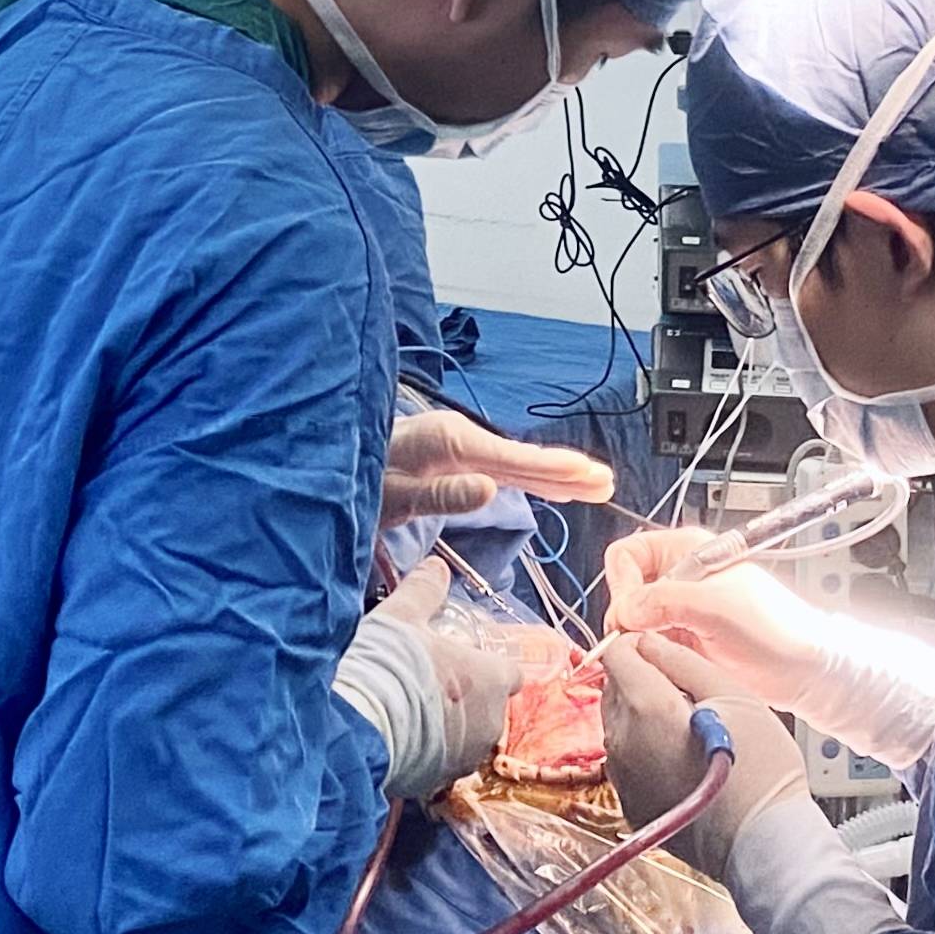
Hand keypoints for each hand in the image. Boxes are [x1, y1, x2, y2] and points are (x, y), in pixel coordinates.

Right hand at [345, 554, 522, 799]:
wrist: (360, 723)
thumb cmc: (390, 663)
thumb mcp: (403, 616)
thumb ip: (424, 590)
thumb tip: (437, 565)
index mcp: (492, 680)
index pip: (511, 674)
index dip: (491, 668)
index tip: (467, 663)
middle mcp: (490, 722)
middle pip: (490, 709)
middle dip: (467, 700)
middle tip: (428, 684)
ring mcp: (466, 757)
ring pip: (466, 740)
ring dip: (447, 728)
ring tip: (409, 713)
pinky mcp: (439, 782)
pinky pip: (440, 764)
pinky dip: (426, 753)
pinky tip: (397, 739)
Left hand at [380, 406, 614, 526]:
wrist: (325, 462)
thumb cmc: (357, 478)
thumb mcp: (394, 494)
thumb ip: (441, 494)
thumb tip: (489, 490)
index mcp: (449, 442)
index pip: (514, 459)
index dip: (555, 469)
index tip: (591, 474)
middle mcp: (460, 438)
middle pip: (523, 459)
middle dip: (567, 471)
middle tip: (608, 482)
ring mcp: (458, 446)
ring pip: (517, 464)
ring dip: (556, 474)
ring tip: (595, 484)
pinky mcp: (454, 457)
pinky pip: (502, 468)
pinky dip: (532, 476)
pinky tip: (552, 485)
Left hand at [593, 634, 807, 878]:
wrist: (763, 843)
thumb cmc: (761, 770)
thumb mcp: (735, 696)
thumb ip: (683, 661)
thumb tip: (648, 642)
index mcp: (645, 706)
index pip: (616, 652)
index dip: (639, 645)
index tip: (664, 655)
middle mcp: (622, 739)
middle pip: (614, 687)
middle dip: (642, 681)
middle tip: (686, 695)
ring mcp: (621, 775)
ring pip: (618, 724)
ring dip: (643, 717)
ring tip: (688, 730)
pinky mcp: (629, 802)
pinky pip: (627, 760)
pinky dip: (646, 752)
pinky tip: (683, 761)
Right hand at [602, 532, 838, 708]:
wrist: (804, 672)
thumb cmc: (777, 630)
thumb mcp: (717, 607)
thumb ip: (665, 601)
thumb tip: (623, 610)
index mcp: (686, 551)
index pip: (626, 554)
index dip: (622, 583)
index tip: (631, 613)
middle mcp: (679, 578)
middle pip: (625, 589)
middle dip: (627, 615)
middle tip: (640, 639)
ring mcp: (681, 611)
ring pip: (633, 620)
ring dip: (637, 639)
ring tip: (658, 653)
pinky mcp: (684, 640)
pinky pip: (648, 644)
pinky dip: (648, 655)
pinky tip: (664, 664)